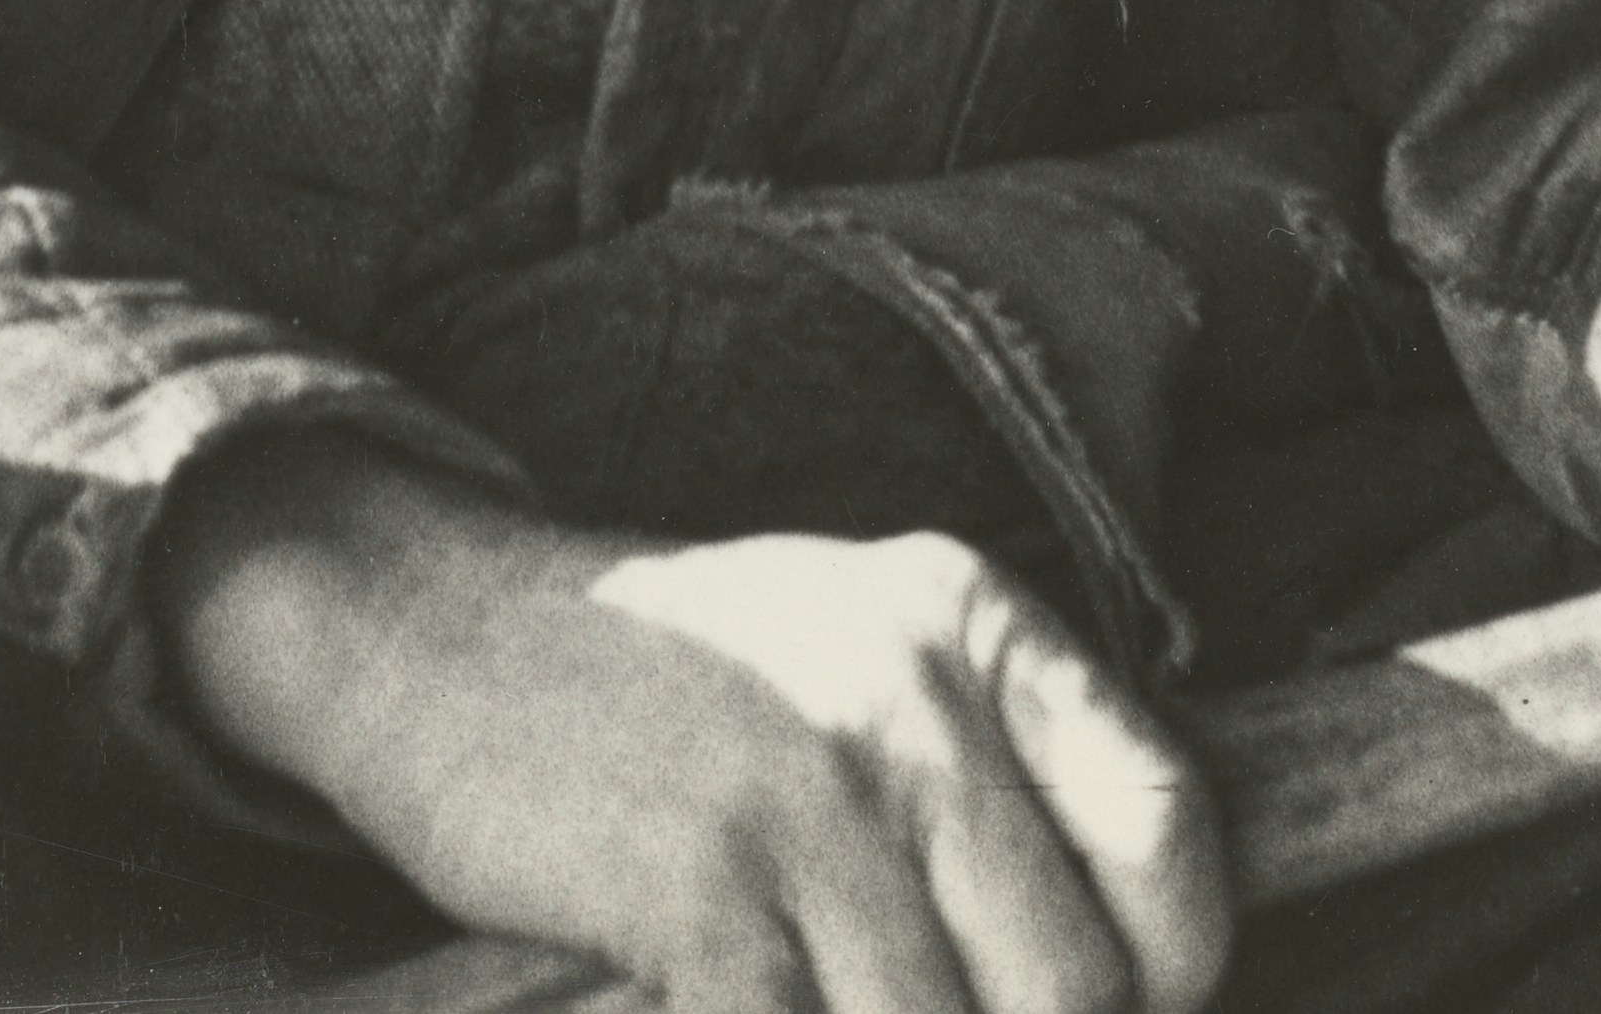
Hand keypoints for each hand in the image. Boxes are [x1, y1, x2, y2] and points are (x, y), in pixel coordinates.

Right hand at [151, 425, 1230, 1013]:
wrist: (428, 625)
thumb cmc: (669, 673)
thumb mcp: (860, 640)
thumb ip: (991, 767)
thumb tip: (1111, 975)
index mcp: (975, 625)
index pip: (1172, 835)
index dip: (1163, 967)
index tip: (1106, 1001)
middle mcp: (911, 700)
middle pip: (1069, 985)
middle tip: (923, 1009)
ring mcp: (804, 795)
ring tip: (821, 994)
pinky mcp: (699, 888)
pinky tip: (732, 1010)